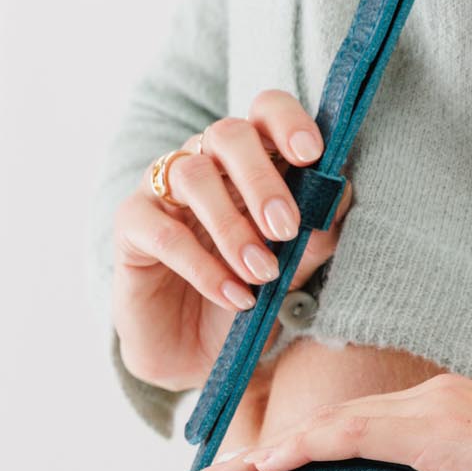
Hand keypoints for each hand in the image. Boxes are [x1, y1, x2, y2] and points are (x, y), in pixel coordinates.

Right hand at [112, 89, 353, 392]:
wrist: (197, 357)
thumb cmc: (247, 300)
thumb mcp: (292, 274)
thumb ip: (315, 237)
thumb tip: (339, 194)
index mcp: (249, 163)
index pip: (264, 113)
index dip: (287, 122)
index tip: (311, 154)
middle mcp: (205, 164)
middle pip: (228, 134)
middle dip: (262, 179)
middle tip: (285, 227)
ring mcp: (163, 190)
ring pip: (194, 176)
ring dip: (233, 228)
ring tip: (261, 274)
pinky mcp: (131, 226)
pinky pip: (163, 232)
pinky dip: (203, 267)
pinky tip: (234, 297)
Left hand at [179, 372, 471, 470]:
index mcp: (438, 419)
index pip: (351, 435)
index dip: (298, 454)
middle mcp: (424, 406)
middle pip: (324, 429)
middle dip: (259, 458)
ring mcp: (428, 413)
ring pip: (325, 428)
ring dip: (263, 457)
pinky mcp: (436, 431)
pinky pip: (353, 435)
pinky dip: (305, 447)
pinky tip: (266, 464)